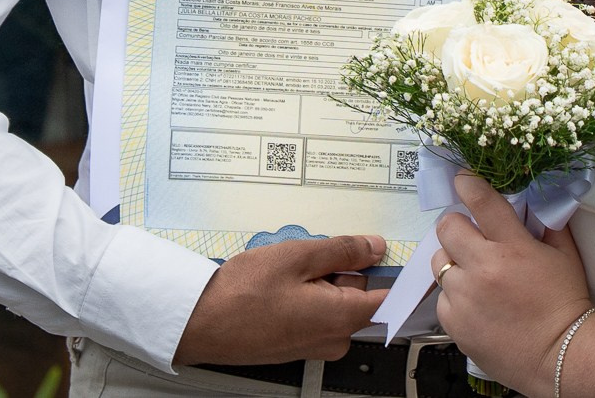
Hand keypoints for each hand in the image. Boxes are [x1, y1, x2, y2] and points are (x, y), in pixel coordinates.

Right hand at [172, 234, 384, 367]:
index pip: (391, 298)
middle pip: (358, 295)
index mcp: (341, 318)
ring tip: (286, 277)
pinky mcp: (296, 346)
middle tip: (307, 261)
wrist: (199, 322)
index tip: (395, 256)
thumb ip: (343, 251)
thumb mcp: (298, 256)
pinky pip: (315, 315)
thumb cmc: (242, 293)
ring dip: (318, 284)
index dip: (395, 272)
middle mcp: (333, 339)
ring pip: (334, 303)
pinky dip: (304, 297)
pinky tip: (278, 290)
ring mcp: (314, 346)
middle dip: (340, 272)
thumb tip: (375, 248)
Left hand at [432, 173, 593, 394]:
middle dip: (457, 227)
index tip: (461, 179)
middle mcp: (482, 269)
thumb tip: (529, 202)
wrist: (559, 354)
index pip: (481, 202)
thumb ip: (545, 223)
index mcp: (512, 248)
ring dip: (454, 263)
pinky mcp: (454, 323)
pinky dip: (454, 297)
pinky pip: (442, 298)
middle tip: (470, 237)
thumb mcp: (564, 254)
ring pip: (439, 263)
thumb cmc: (565, 303)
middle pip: (447, 228)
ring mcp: (464, 298)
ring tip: (475, 276)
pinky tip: (475, 304)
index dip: (468, 184)